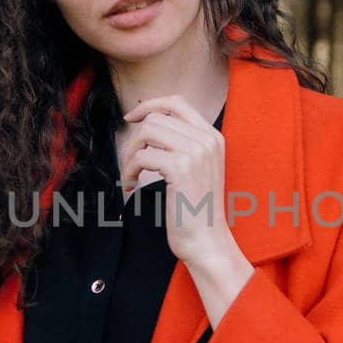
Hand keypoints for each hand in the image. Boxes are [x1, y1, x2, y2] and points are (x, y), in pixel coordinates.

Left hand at [121, 94, 234, 267]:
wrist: (206, 239)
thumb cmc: (196, 209)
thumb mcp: (196, 168)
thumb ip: (181, 144)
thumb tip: (148, 123)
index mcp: (212, 137)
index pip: (177, 102)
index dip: (150, 106)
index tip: (132, 118)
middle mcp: (206, 139)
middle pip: (156, 118)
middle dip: (135, 140)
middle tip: (130, 164)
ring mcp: (195, 152)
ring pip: (146, 133)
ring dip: (130, 155)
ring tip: (130, 175)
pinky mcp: (180, 167)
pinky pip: (142, 156)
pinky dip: (129, 170)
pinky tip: (131, 186)